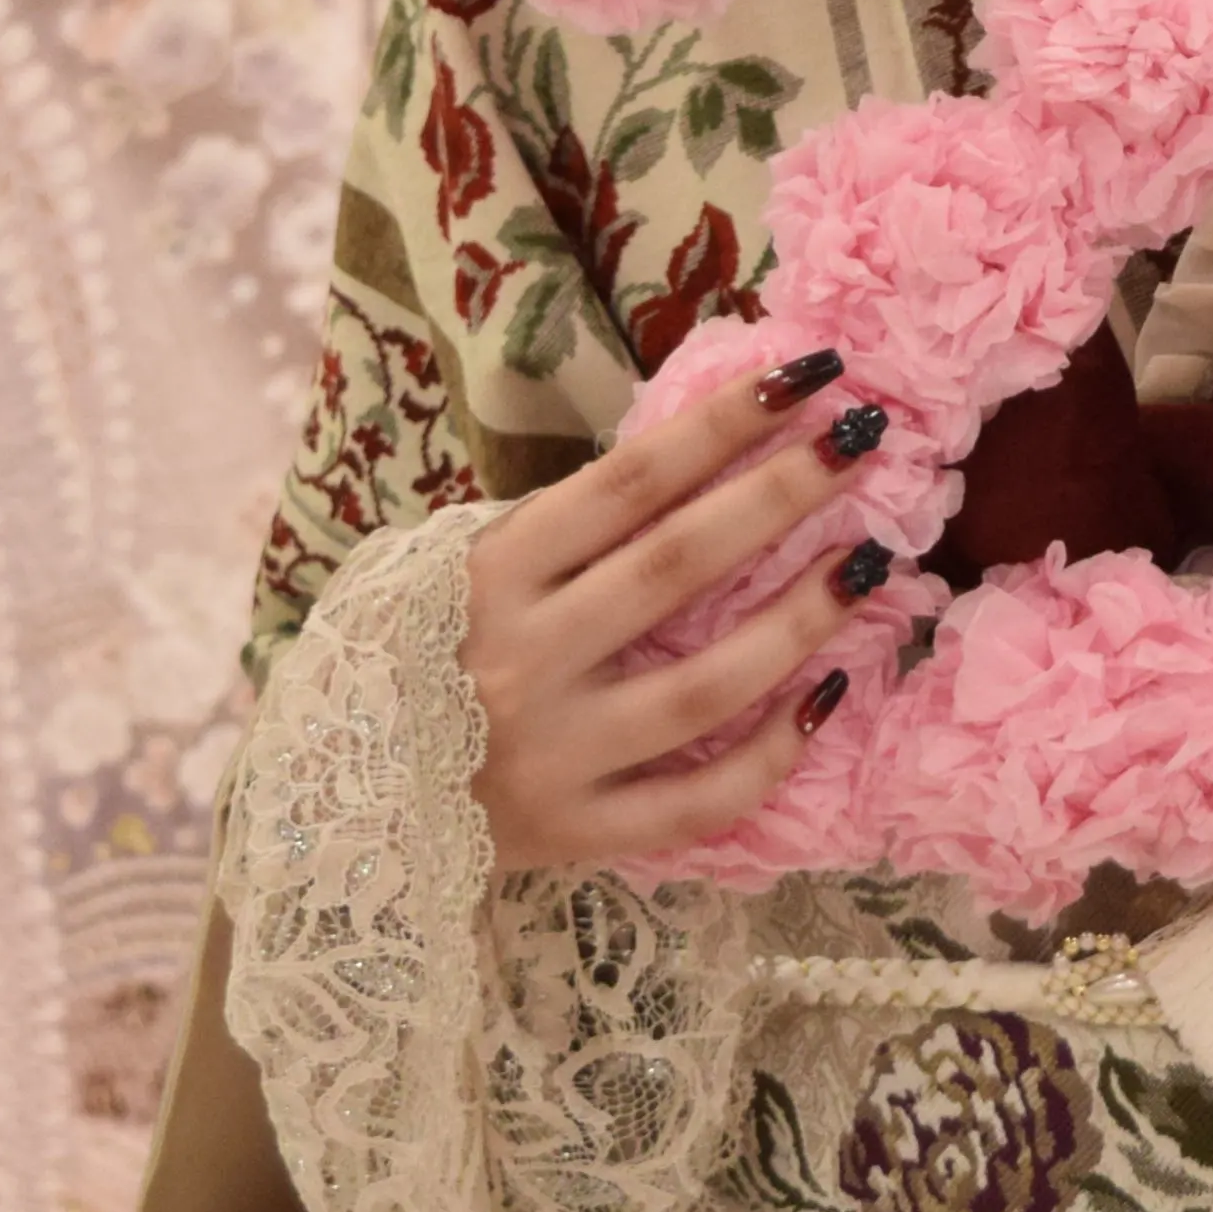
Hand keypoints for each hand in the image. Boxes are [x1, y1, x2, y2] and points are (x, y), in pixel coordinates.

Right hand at [454, 325, 912, 870]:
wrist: (342, 806)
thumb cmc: (426, 658)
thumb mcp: (463, 569)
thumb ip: (565, 528)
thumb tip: (700, 451)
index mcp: (489, 576)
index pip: (629, 482)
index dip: (722, 423)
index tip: (807, 377)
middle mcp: (519, 660)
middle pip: (677, 565)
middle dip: (781, 494)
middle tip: (864, 441)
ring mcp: (552, 754)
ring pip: (704, 686)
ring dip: (799, 619)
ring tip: (870, 563)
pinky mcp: (578, 834)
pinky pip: (696, 802)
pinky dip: (771, 753)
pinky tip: (829, 696)